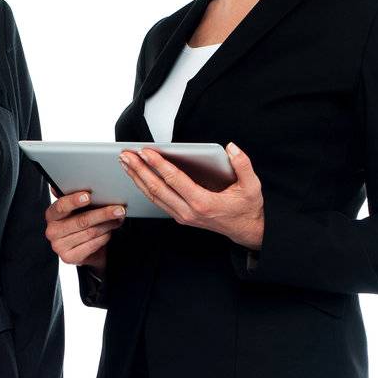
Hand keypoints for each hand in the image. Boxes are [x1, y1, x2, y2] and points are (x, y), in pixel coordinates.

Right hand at [45, 189, 126, 273]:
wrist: (84, 249)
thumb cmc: (81, 223)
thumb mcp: (79, 209)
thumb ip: (79, 197)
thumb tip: (86, 181)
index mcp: (52, 214)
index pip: (61, 206)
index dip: (74, 200)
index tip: (88, 196)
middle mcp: (52, 231)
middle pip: (81, 220)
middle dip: (103, 214)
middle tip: (119, 209)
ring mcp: (59, 246)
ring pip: (90, 232)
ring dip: (108, 225)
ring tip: (118, 219)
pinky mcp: (69, 258)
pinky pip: (92, 245)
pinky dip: (104, 237)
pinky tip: (109, 232)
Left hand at [118, 142, 264, 248]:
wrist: (245, 230)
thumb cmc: (247, 207)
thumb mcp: (251, 186)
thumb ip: (243, 165)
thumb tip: (231, 147)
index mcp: (203, 203)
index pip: (174, 180)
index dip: (158, 164)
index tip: (145, 151)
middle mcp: (188, 212)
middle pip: (157, 188)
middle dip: (139, 170)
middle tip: (125, 155)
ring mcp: (182, 216)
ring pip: (154, 196)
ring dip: (137, 178)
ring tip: (126, 163)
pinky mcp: (180, 216)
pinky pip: (158, 201)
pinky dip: (145, 187)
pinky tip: (137, 176)